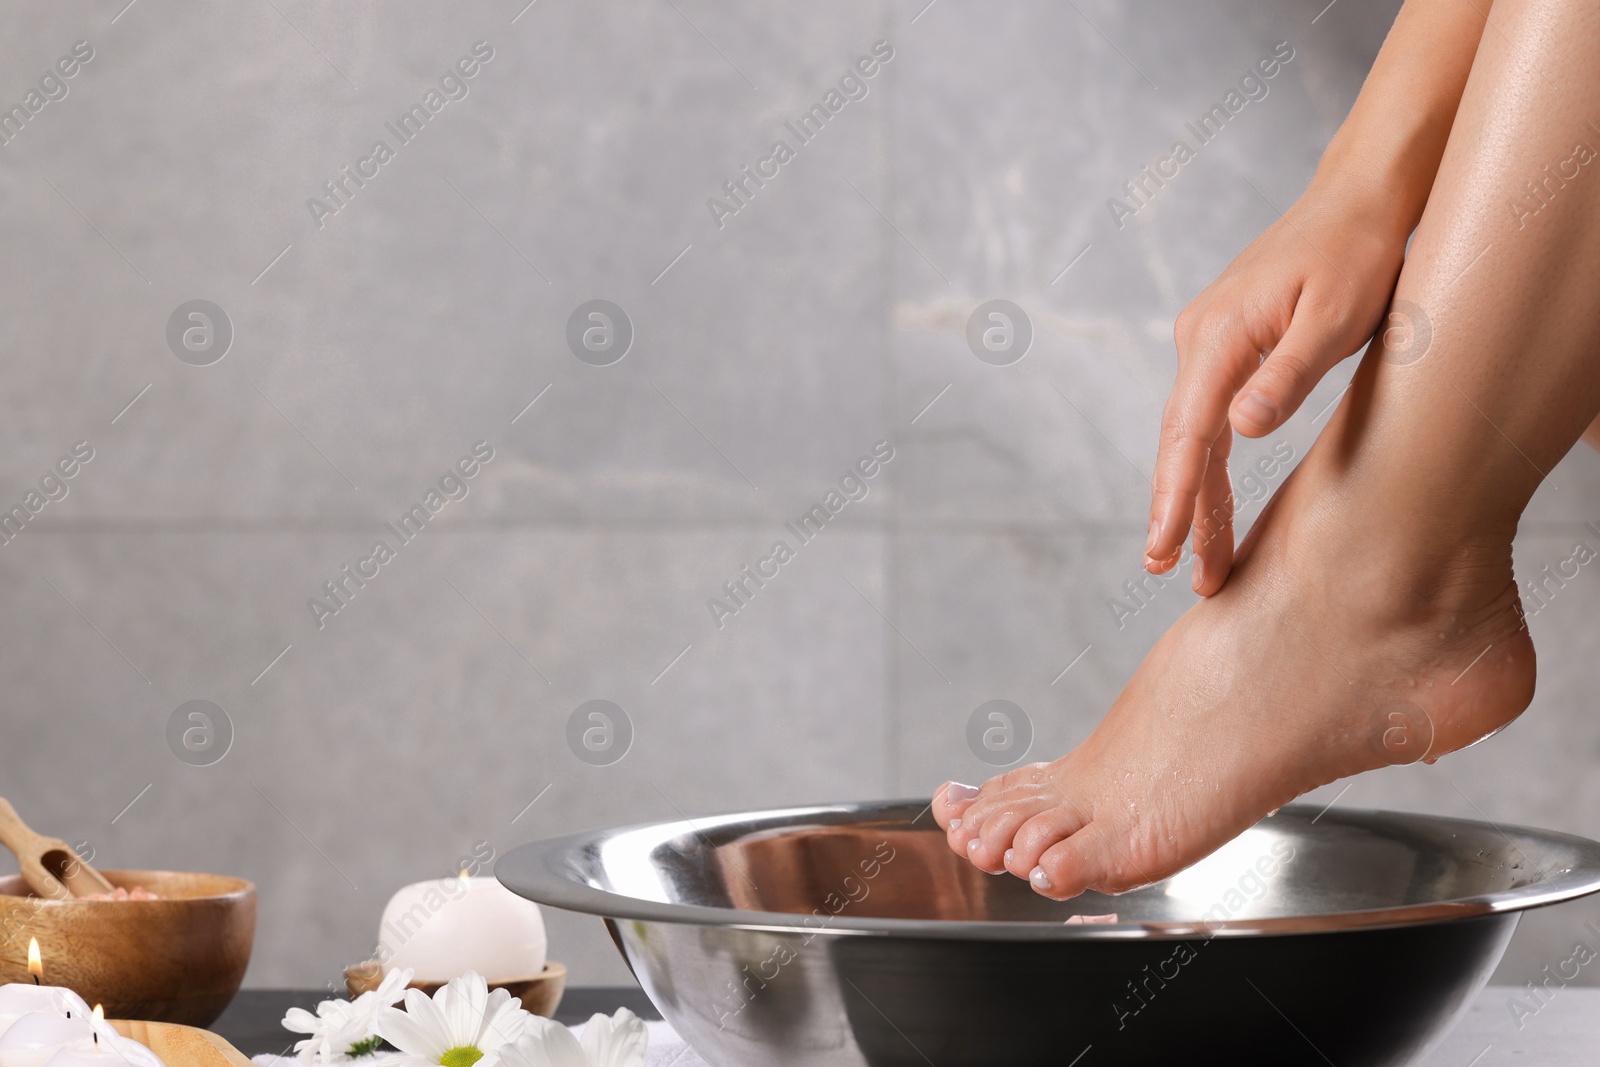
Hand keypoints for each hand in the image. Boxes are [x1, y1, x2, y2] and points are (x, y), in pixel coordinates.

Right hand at [1147, 190, 1407, 592]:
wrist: (1357, 199)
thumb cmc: (1359, 254)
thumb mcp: (1336, 315)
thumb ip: (1289, 374)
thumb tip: (1241, 429)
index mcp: (1221, 334)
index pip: (1189, 431)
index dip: (1174, 495)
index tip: (1163, 547)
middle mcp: (1199, 338)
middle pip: (1180, 441)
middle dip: (1176, 512)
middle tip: (1167, 573)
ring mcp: (1206, 342)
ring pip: (1190, 435)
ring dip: (1191, 497)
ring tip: (1194, 561)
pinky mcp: (1223, 346)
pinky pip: (1205, 417)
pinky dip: (1205, 465)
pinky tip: (1206, 504)